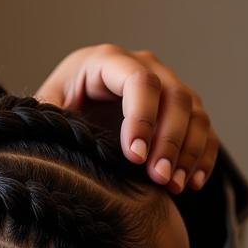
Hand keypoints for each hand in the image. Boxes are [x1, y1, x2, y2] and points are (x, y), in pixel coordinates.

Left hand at [35, 45, 217, 193]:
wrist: (64, 124)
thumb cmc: (50, 116)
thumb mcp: (43, 115)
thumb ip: (51, 119)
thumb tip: (66, 134)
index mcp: (105, 62)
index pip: (138, 81)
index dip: (142, 117)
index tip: (134, 156)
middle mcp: (142, 66)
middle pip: (174, 96)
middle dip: (168, 140)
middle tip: (157, 177)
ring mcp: (166, 86)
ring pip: (194, 113)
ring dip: (188, 151)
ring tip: (173, 185)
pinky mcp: (179, 111)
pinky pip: (204, 130)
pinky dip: (201, 156)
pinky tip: (192, 182)